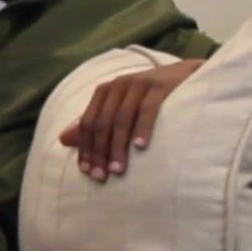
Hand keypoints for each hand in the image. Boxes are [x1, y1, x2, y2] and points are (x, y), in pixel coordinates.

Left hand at [58, 59, 204, 181]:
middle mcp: (118, 85)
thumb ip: (95, 121)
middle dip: (100, 152)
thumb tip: (63, 140)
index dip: (85, 147)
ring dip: (118, 147)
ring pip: (122, 119)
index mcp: (105, 91)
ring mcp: (139, 84)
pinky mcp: (160, 85)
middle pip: (102, 123)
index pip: (87, 123)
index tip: (86, 171)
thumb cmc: (151, 95)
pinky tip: (141, 147)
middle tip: (102, 176)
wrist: (188, 74)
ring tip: (118, 169)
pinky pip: (147, 109)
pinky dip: (143, 129)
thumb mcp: (120, 106)